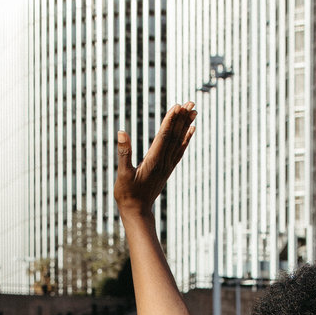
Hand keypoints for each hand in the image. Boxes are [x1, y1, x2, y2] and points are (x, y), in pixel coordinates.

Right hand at [115, 102, 196, 218]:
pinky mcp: (167, 169)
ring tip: (193, 111)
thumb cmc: (127, 194)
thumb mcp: (122, 174)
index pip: (164, 137)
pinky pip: (179, 151)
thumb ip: (124, 153)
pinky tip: (191, 130)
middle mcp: (164, 162)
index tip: (177, 106)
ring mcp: (167, 166)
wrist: (137, 212)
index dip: (171, 121)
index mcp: (153, 162)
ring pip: (179, 142)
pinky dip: (186, 139)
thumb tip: (121, 133)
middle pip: (175, 136)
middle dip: (182, 119)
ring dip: (186, 125)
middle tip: (190, 102)